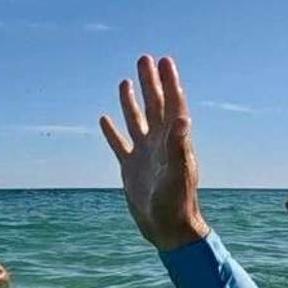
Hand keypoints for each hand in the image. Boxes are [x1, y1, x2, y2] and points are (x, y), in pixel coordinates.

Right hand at [100, 54, 208, 250]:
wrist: (167, 228)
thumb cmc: (177, 202)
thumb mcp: (178, 173)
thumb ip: (179, 145)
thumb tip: (182, 117)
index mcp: (173, 140)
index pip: (172, 104)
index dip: (169, 82)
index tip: (164, 61)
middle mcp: (159, 143)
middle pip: (154, 105)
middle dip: (150, 82)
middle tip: (144, 59)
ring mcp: (144, 154)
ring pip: (136, 120)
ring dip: (131, 101)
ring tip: (125, 80)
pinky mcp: (130, 168)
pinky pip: (119, 144)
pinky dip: (112, 131)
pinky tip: (104, 118)